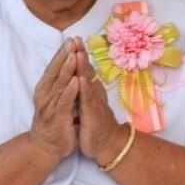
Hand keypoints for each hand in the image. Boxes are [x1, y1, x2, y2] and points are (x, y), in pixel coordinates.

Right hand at [29, 40, 78, 161]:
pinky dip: (70, 91)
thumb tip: (73, 68)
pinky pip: (64, 102)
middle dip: (64, 55)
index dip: (63, 53)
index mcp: (46, 88)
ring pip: (59, 84)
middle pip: (55, 71)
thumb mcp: (59, 100)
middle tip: (73, 40)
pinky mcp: (57, 117)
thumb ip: (64, 85)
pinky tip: (77, 81)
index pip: (55, 67)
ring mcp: (50, 106)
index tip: (72, 38)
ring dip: (67, 69)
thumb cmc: (55, 121)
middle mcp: (45, 94)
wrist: (46, 147)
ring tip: (74, 55)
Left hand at [73, 41, 126, 164]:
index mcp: (91, 91)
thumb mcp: (90, 105)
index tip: (74, 41)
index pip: (84, 70)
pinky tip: (81, 79)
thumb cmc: (98, 125)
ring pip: (88, 82)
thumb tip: (85, 77)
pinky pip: (88, 100)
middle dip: (81, 55)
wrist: (110, 145)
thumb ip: (88, 91)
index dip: (79, 55)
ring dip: (83, 67)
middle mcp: (94, 94)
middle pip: (87, 71)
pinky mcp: (94, 115)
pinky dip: (85, 89)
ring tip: (78, 52)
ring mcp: (95, 103)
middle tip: (76, 39)